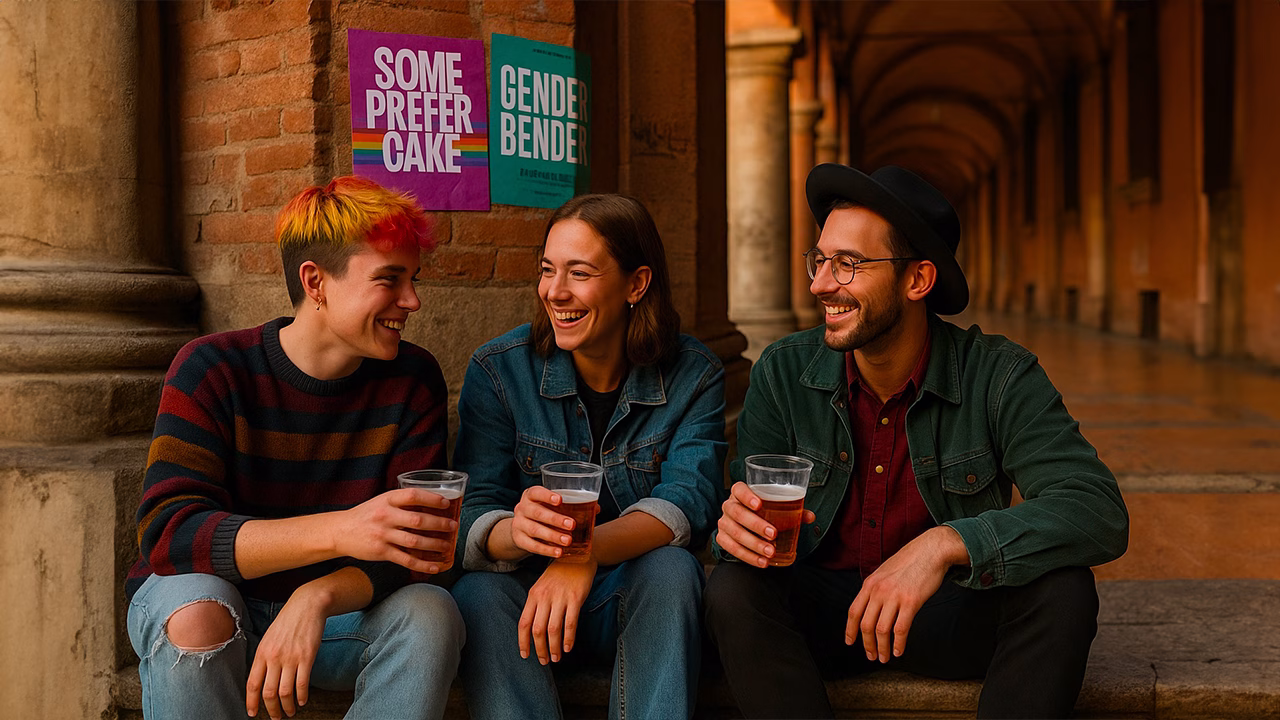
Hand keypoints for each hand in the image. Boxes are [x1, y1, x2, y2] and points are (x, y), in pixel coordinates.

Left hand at [246, 587, 327, 718]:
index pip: (252, 684)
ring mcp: (291, 657)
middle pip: (268, 692)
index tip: (253, 713)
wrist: (307, 605)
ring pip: (285, 692)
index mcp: (262, 653)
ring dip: (287, 707)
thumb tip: (261, 679)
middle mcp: (274, 657)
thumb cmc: (288, 621)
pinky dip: (301, 696)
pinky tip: (302, 701)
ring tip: (291, 712)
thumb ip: (264, 657)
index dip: (251, 702)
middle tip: (276, 717)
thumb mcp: (269, 638)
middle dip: (271, 710)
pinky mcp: (307, 656)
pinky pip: (302, 683)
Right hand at [332, 488, 456, 573]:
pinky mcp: (381, 552)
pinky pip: (406, 560)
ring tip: (448, 546)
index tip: (446, 503)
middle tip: (453, 526)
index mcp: (387, 499)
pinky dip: (422, 564)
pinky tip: (435, 566)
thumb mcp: (382, 502)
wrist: (340, 531)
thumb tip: (432, 505)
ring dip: (434, 545)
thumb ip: (402, 503)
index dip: (431, 498)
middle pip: (417, 520)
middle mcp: (385, 516)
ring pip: (414, 541)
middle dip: (439, 524)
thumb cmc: (366, 515)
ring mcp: (382, 535)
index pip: (413, 495)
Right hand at [510, 485, 580, 558]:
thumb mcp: (551, 506)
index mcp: (530, 495)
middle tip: (572, 525)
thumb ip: (571, 505)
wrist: (521, 528)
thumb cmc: (543, 512)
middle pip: (537, 512)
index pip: (536, 492)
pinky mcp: (518, 540)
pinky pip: (532, 546)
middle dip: (555, 519)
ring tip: (568, 541)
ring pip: (535, 530)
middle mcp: (522, 508)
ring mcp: (518, 524)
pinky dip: (546, 550)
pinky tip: (558, 552)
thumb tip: (596, 508)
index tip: (560, 500)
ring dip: (553, 536)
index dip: (547, 496)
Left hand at [518, 557, 596, 664]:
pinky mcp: (575, 598)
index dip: (523, 642)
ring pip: (553, 629)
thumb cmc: (559, 574)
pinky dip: (568, 638)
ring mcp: (560, 597)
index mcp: (533, 595)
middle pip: (537, 630)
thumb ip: (537, 605)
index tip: (525, 655)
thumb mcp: (542, 587)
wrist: (577, 555)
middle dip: (540, 649)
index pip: (524, 623)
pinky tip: (568, 647)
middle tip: (544, 661)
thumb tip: (533, 631)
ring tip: (556, 658)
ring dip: (554, 647)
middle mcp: (544, 597)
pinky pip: (570, 623)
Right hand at [716, 481, 814, 566]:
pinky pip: (732, 548)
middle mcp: (729, 506)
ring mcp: (724, 522)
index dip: (747, 496)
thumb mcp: (776, 508)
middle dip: (756, 525)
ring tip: (770, 552)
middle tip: (774, 534)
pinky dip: (748, 556)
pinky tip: (762, 562)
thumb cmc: (764, 512)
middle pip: (737, 513)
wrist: (746, 524)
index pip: (739, 489)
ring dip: (754, 544)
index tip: (760, 505)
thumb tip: (810, 517)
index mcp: (740, 493)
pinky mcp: (722, 538)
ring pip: (735, 533)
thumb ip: (793, 511)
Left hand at [845, 526, 968, 662]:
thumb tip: (871, 607)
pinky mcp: (911, 601)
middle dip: (867, 644)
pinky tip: (898, 651)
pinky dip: (898, 643)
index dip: (850, 630)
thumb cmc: (910, 561)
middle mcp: (878, 591)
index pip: (853, 611)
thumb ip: (876, 589)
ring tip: (885, 657)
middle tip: (871, 656)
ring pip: (882, 630)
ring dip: (882, 648)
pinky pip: (901, 629)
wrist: (931, 550)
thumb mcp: (884, 572)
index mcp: (870, 584)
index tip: (850, 642)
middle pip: (865, 624)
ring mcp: (894, 596)